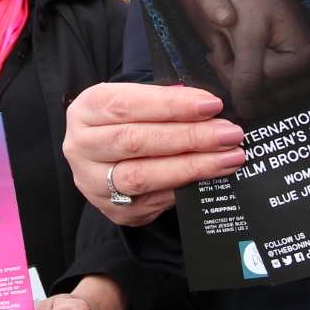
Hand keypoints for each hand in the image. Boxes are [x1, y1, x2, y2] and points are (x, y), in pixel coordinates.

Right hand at [65, 83, 246, 224]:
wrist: (104, 155)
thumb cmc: (127, 120)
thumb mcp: (136, 100)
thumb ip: (165, 101)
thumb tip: (207, 106)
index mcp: (86, 109)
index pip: (127, 105)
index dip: (171, 105)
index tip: (211, 105)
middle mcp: (81, 146)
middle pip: (136, 141)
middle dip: (189, 137)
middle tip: (229, 134)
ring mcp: (93, 182)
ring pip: (142, 176)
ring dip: (192, 166)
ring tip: (228, 158)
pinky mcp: (112, 209)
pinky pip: (152, 201)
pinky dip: (185, 188)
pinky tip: (210, 177)